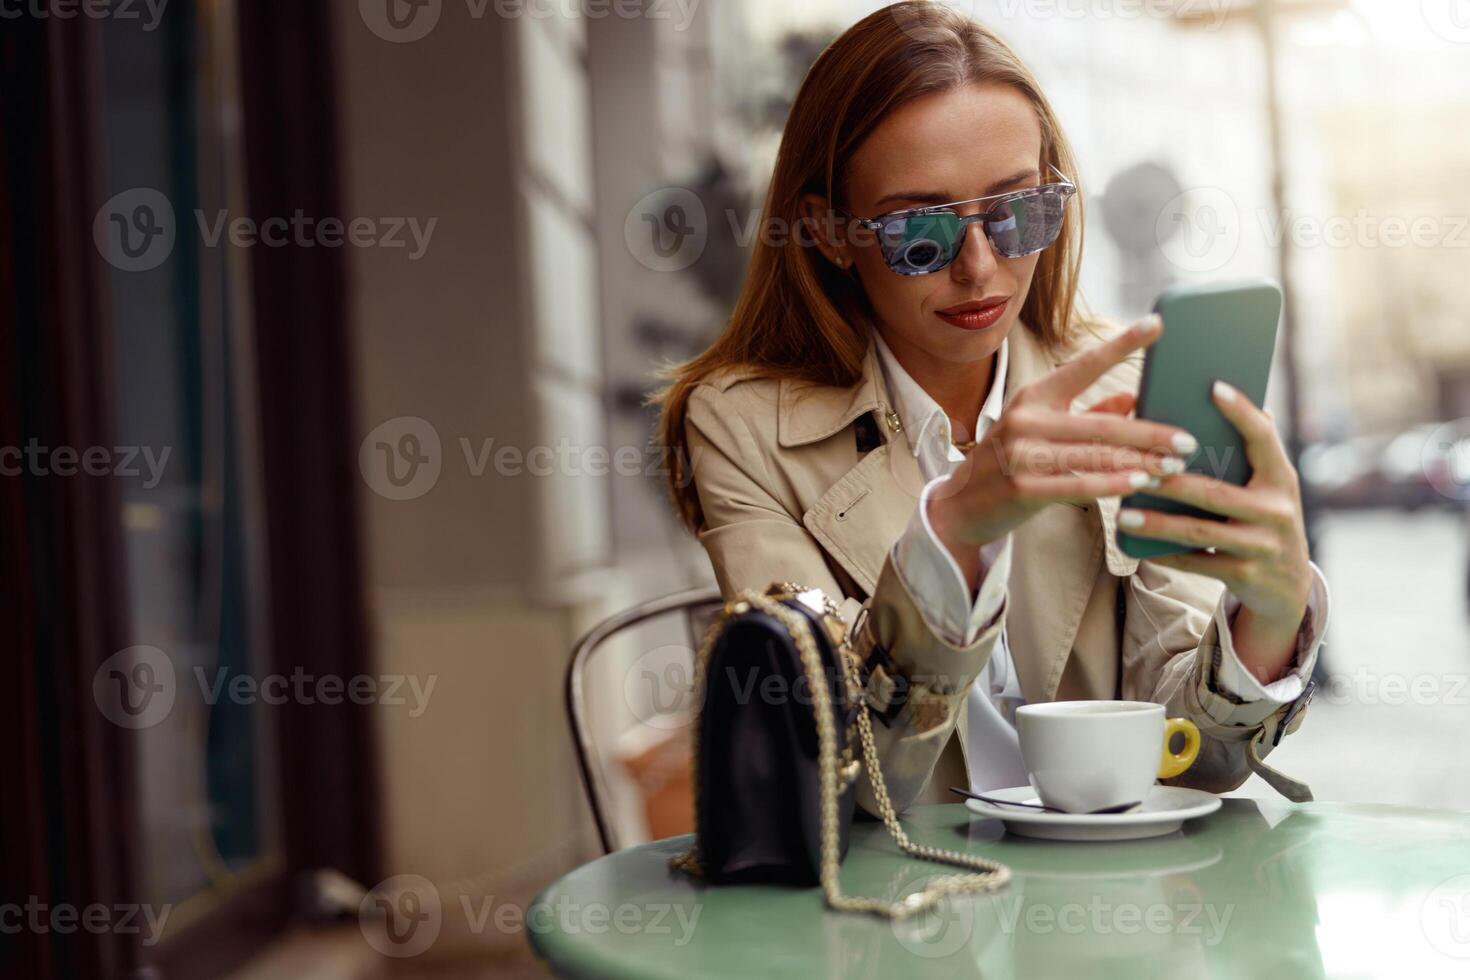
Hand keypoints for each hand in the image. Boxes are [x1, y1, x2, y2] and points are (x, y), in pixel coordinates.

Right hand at [929, 315, 1197, 586]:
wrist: (960, 506)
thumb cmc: (1009, 463)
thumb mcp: (1042, 430)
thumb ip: (1087, 413)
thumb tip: (1131, 398)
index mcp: (1035, 396)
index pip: (1086, 365)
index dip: (1122, 344)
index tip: (1157, 324)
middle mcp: (1027, 419)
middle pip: (1102, 424)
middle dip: (1150, 433)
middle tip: (1186, 440)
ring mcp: (1022, 453)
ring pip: (1095, 456)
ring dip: (1139, 462)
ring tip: (1173, 467)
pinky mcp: (1022, 487)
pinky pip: (1077, 485)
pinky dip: (1111, 485)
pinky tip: (1138, 484)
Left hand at [1116, 380, 1312, 682]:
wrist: (1289, 586)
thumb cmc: (1264, 521)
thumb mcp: (1268, 488)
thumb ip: (1253, 453)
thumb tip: (1242, 400)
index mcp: (1281, 478)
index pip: (1263, 438)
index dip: (1241, 412)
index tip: (1214, 386)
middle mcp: (1278, 510)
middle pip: (1214, 492)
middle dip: (1170, 482)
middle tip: (1135, 471)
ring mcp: (1264, 545)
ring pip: (1200, 530)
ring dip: (1158, 524)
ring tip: (1123, 516)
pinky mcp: (1247, 575)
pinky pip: (1198, 563)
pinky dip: (1165, 555)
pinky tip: (1137, 547)